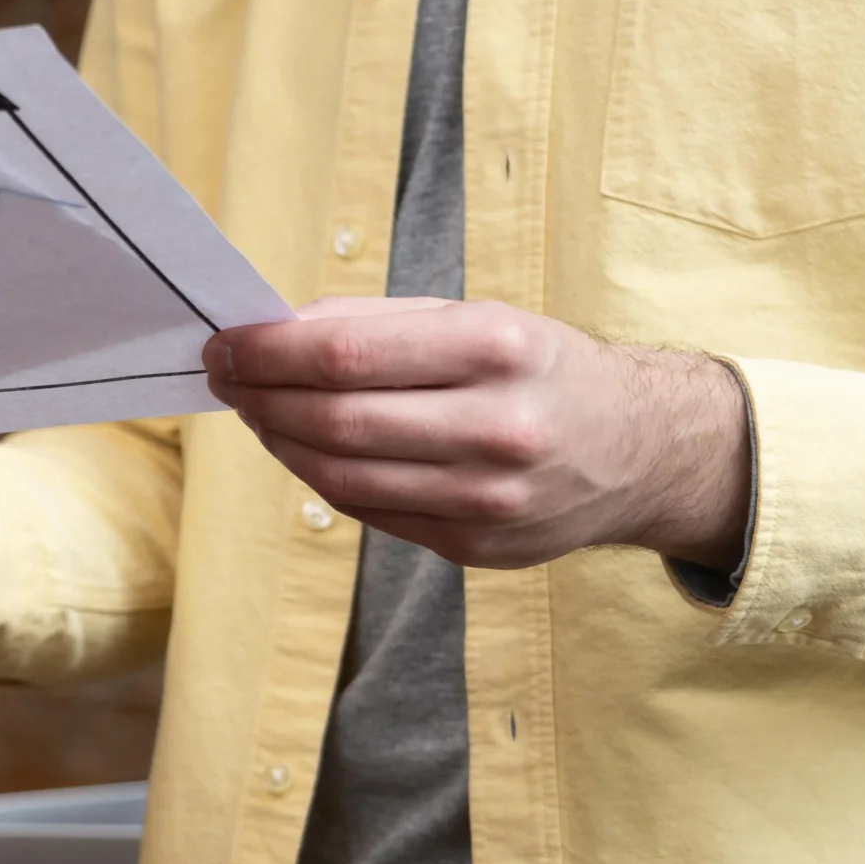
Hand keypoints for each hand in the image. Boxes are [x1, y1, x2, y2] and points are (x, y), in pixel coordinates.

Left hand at [204, 297, 749, 571]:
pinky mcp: (472, 545)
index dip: (269, 352)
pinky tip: (302, 448)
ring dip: (279, 440)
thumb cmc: (542, 370)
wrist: (639, 450)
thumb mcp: (479, 318)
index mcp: (497, 349)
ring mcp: (486, 497)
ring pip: (340, 474)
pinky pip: (366, 511)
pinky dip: (320, 476)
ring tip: (256, 411)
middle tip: (226, 376)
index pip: (347, 353)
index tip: (226, 343)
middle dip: (261, 396)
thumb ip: (377, 321)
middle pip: (335, 419)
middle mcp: (497, 427)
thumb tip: (276, 331)